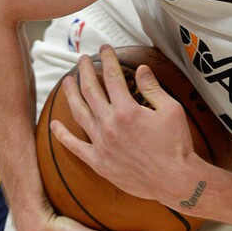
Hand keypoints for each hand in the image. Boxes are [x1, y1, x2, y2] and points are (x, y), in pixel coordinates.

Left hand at [52, 45, 201, 206]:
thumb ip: (152, 88)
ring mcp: (101, 144)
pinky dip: (63, 135)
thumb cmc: (176, 146)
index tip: (104, 50)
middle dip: (85, 71)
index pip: (112, 77)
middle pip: (90, 90)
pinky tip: (55, 124)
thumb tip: (141, 69)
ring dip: (70, 94)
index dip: (107, 59)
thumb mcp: (171, 110)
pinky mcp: (99, 163)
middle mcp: (109, 125)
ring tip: (66, 81)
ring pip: (79, 113)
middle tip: (82, 60)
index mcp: (127, 110)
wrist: (174, 181)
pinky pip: (75, 147)